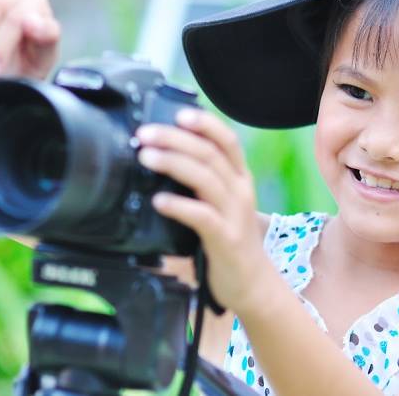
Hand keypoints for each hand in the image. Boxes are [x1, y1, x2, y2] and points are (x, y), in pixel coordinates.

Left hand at [136, 109, 269, 313]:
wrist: (253, 284)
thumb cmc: (229, 241)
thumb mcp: (220, 205)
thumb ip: (201, 183)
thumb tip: (162, 159)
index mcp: (240, 179)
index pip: (227, 141)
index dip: (205, 123)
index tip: (179, 114)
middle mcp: (240, 191)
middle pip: (210, 154)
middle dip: (176, 138)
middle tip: (145, 134)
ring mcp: (235, 215)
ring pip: (206, 178)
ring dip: (173, 163)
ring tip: (146, 157)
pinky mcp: (226, 239)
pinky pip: (201, 216)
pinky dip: (178, 205)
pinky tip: (158, 201)